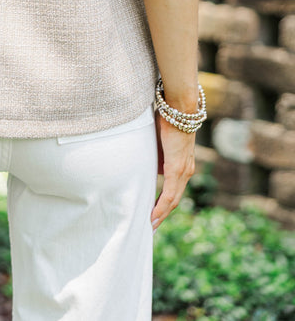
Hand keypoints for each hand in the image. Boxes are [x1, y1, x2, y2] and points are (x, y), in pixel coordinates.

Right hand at [150, 110, 195, 230]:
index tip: (154, 213)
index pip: (175, 190)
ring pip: (173, 199)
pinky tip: (154, 215)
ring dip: (162, 213)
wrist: (179, 107)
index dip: (165, 203)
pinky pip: (170, 193)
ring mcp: (183, 170)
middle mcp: (186, 170)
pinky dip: (161, 206)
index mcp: (183, 164)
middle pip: (175, 199)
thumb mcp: (160, 139)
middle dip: (163, 213)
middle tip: (152, 225)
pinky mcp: (177, 168)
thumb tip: (147, 162)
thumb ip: (156, 152)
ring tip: (151, 224)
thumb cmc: (168, 118)